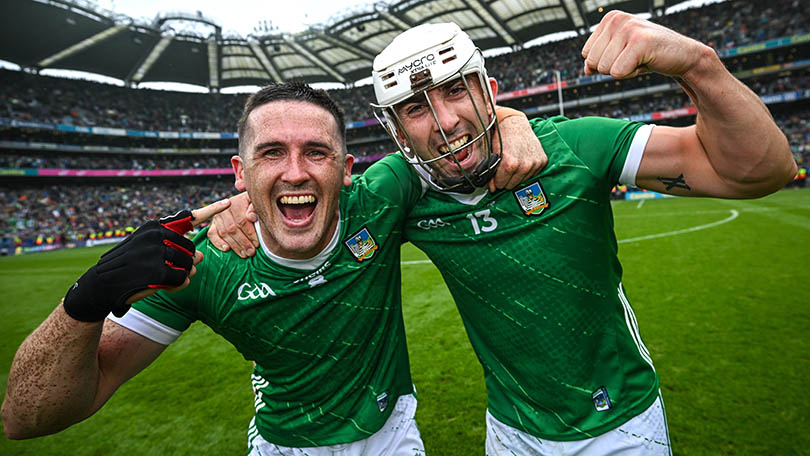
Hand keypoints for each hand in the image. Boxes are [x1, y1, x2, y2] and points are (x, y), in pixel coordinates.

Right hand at [62, 200, 230, 321]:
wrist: (102, 285)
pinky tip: (161, 285)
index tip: (229, 203)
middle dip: (186, 263)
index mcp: (156, 226)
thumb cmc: (130, 268)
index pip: (187, 217)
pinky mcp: (158, 270)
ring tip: (160, 276)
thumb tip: (202, 257)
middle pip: (193, 250)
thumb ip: (176, 250)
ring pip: (190, 265)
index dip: (211, 210)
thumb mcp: (150, 252)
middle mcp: (158, 234)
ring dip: (180, 275)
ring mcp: (158, 252)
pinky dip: (176, 285)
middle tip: (167, 270)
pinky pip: (182, 279)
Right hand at [207, 191, 258, 257]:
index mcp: (235, 202)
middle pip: (233, 228)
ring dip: (235, 246)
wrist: (244, 205)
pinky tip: (227, 249)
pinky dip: (218, 243)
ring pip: (224, 233)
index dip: (249, 233)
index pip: (241, 220)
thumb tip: (251, 217)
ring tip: (244, 254)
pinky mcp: (212, 225)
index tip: (257, 243)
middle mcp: (224, 209)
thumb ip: (255, 208)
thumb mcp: (257, 204)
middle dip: (243, 242)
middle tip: (251, 252)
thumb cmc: (253, 207)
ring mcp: (217, 217)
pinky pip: (212, 235)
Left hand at [489, 107, 546, 191]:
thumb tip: (493, 188)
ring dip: (517, 175)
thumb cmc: (502, 137)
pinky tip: (522, 161)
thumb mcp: (493, 155)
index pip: (501, 185)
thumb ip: (491, 173)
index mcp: (510, 164)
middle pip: (512, 185)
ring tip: (514, 163)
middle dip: (506, 179)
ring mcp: (535, 163)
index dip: (497, 180)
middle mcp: (524, 165)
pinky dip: (527, 171)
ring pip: (523, 181)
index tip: (497, 175)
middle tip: (505, 168)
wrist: (515, 123)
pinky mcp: (542, 161)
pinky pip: (533, 174)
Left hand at [582, 10, 707, 78]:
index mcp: (609, 19)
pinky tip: (646, 62)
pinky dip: (632, 74)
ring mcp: (629, 28)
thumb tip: (586, 70)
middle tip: (634, 58)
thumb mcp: (619, 54)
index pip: (586, 54)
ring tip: (640, 59)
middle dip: (613, 67)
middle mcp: (617, 19)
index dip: (605, 62)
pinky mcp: (640, 41)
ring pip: (605, 69)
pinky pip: (618, 73)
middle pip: (593, 62)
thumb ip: (599, 59)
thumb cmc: (650, 54)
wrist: (683, 56)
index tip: (625, 54)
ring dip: (624, 70)